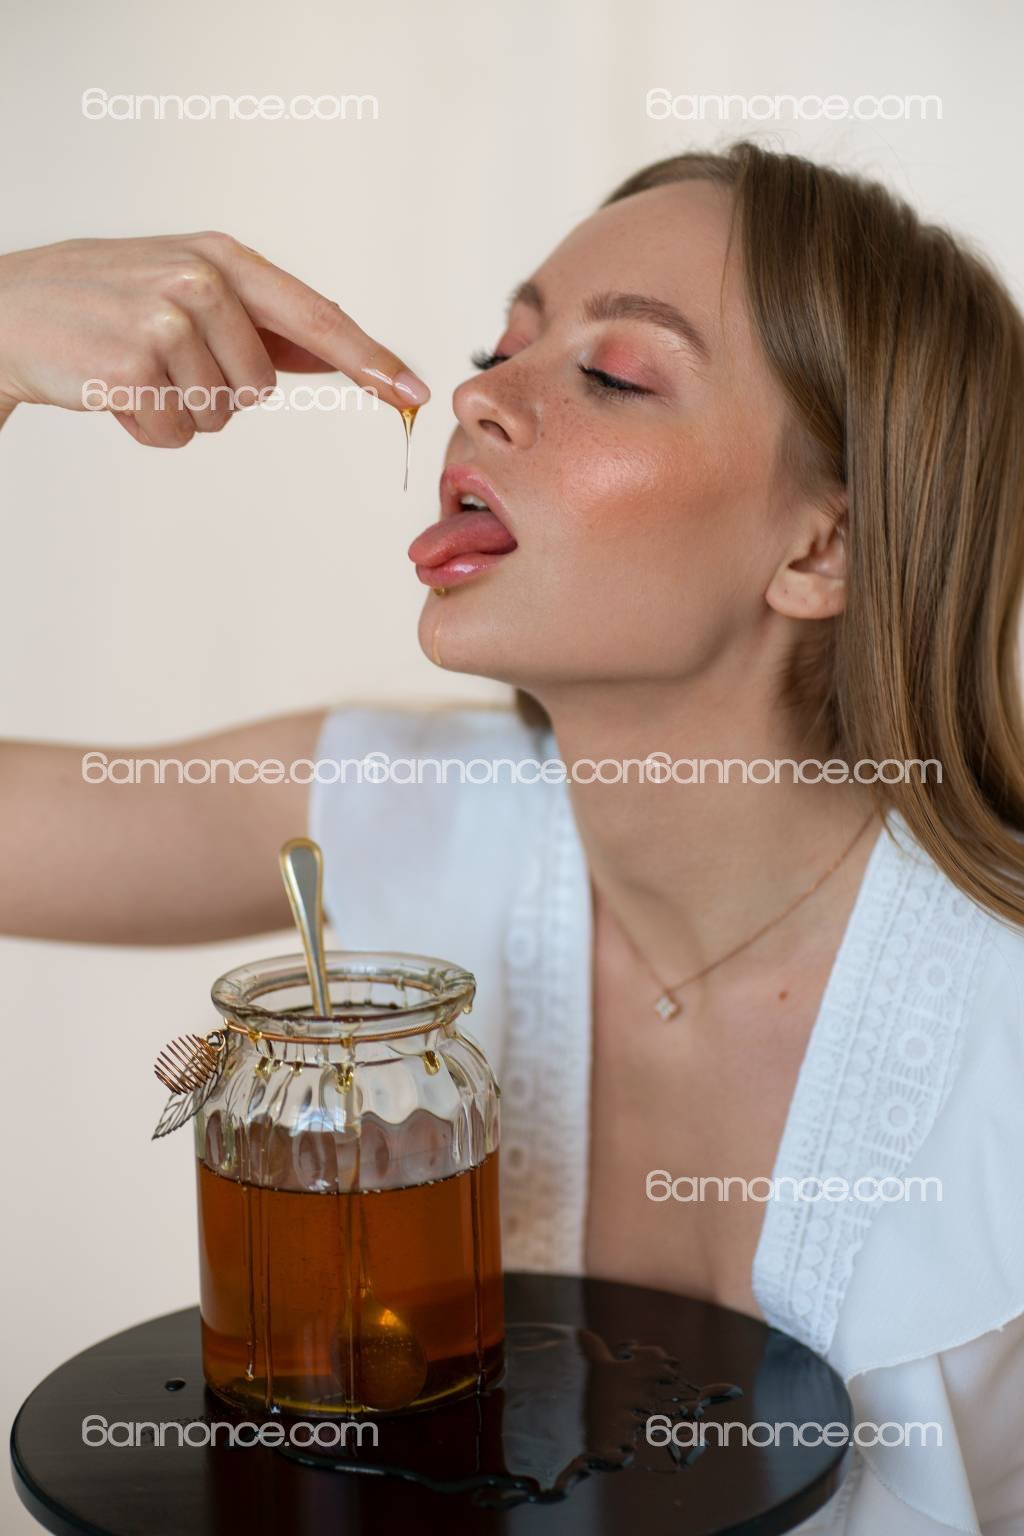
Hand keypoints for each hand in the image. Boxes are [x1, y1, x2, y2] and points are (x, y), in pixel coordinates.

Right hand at [0, 231, 428, 445]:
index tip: (413, 391)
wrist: (10, 308)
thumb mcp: (185, 288)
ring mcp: (164, 322)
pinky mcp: (131, 368)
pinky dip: (145, 428)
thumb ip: (263, 321)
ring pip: (219, 417)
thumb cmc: (105, 302)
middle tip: (162, 360)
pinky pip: (175, 435)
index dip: (369, 360)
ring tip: (134, 370)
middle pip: (261, 387)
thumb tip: (342, 354)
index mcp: (223, 259)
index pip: (315, 317)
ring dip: (178, 411)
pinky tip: (112, 389)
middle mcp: (200, 282)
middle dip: (218, 391)